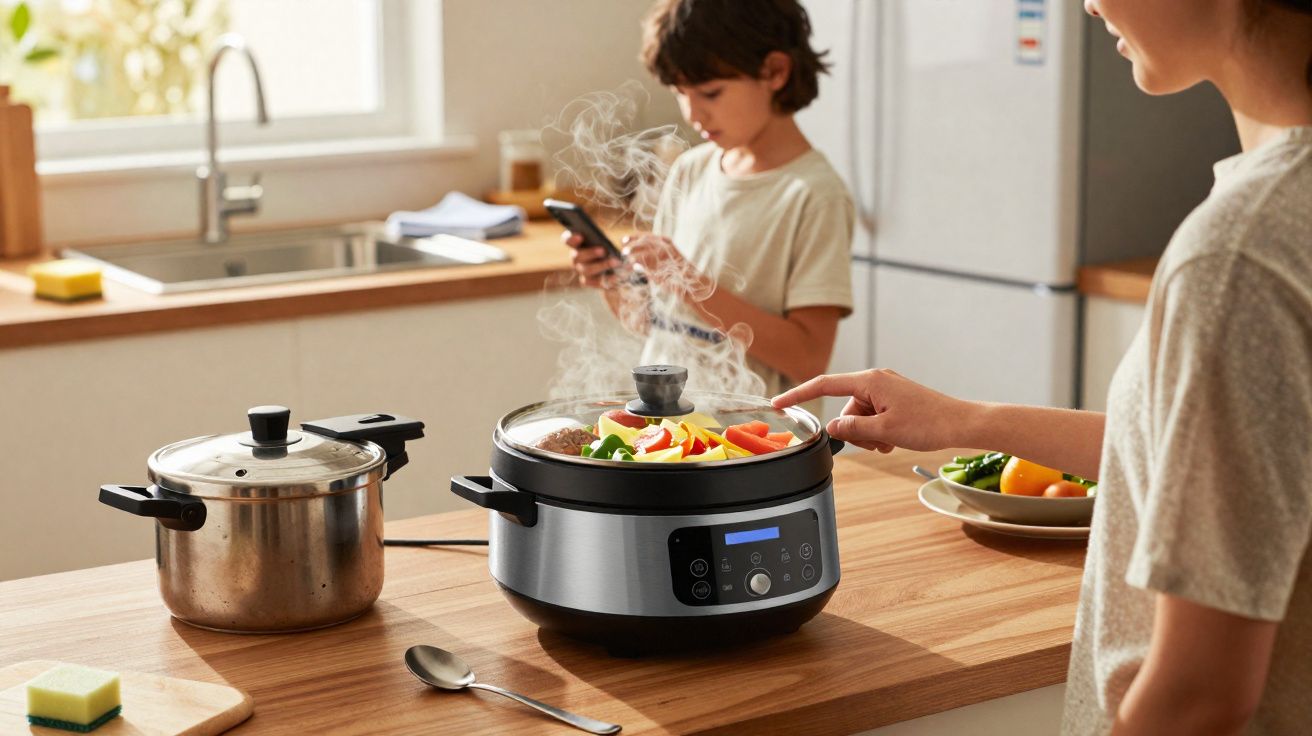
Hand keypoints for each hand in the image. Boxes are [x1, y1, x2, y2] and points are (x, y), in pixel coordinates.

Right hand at [562, 230, 620, 288]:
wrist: (612, 265)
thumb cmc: (606, 247)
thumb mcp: (603, 241)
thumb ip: (600, 239)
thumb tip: (604, 241)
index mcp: (576, 244)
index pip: (567, 240)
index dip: (572, 238)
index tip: (580, 235)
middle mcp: (575, 258)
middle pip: (578, 256)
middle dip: (591, 253)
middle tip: (603, 250)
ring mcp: (581, 270)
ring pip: (588, 269)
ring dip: (602, 265)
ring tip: (616, 262)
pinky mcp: (588, 281)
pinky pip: (596, 282)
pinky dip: (608, 279)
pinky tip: (618, 276)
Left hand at [621, 233, 705, 293]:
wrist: (691, 282)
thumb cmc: (675, 273)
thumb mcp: (663, 260)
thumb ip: (649, 258)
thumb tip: (631, 259)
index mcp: (666, 242)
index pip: (647, 236)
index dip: (634, 237)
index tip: (623, 240)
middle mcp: (666, 246)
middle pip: (645, 242)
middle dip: (633, 245)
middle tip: (623, 251)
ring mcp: (667, 255)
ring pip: (646, 252)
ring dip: (635, 255)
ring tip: (628, 259)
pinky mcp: (666, 265)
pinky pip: (650, 264)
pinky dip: (641, 264)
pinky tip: (634, 267)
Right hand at [772, 369, 974, 452]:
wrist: (962, 423)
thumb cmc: (929, 423)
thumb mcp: (885, 430)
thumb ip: (852, 429)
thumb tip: (832, 427)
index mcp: (870, 381)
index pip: (824, 385)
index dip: (798, 395)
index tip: (779, 403)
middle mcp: (876, 380)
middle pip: (845, 408)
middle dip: (854, 430)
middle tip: (877, 442)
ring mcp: (887, 390)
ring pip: (860, 416)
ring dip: (869, 434)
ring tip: (891, 441)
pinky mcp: (896, 400)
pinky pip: (874, 417)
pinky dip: (879, 431)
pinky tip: (895, 439)